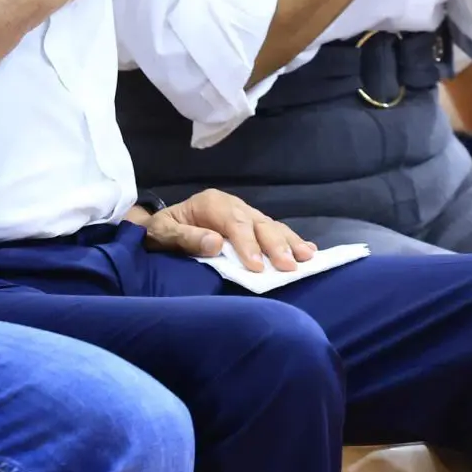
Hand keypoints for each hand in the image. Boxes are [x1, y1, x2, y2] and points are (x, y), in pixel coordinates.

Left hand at [130, 188, 317, 272]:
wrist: (161, 227)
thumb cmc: (162, 231)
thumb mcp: (163, 232)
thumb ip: (186, 237)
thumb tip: (214, 243)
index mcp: (211, 203)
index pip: (234, 223)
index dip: (247, 244)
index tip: (256, 267)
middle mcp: (233, 206)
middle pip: (258, 223)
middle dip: (274, 244)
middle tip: (287, 266)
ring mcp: (245, 215)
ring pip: (271, 226)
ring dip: (289, 242)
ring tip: (307, 258)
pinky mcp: (253, 226)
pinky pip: (274, 230)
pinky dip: (291, 240)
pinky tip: (310, 251)